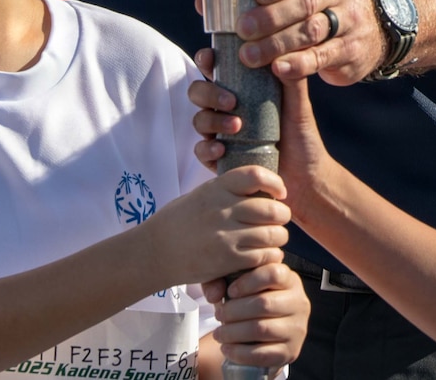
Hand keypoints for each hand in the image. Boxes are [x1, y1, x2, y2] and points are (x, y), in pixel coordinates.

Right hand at [140, 164, 290, 288]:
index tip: (280, 191)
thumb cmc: (178, 221)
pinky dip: (270, 256)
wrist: (153, 252)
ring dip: (279, 237)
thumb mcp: (202, 195)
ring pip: (273, 234)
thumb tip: (262, 191)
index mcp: (216, 188)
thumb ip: (229, 192)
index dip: (274, 182)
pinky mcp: (227, 260)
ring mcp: (225, 236)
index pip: (256, 175)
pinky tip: (266, 255)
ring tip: (274, 239)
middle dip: (282, 215)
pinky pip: (263, 256)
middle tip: (280, 219)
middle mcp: (223, 209)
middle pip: (271, 209)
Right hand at [190, 52, 337, 223]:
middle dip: (209, 93)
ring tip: (237, 126)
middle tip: (232, 101)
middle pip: (199, 92)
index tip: (211, 59)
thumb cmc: (301, 135)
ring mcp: (220, 133)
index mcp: (241, 89)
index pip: (215, 68)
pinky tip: (222, 149)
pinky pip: (201, 151)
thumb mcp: (298, 104)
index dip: (207, 60)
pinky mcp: (219, 158)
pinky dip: (207, 148)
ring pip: (199, 119)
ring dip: (212, 120)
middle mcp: (226, 109)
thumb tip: (282, 51)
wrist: (305, 176)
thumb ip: (292, 78)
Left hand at [210, 260, 309, 369]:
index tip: (230, 291)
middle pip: (264, 303)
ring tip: (219, 333)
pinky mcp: (290, 352)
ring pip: (261, 329)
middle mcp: (299, 303)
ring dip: (233, 332)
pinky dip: (239, 352)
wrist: (269, 337)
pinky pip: (262, 354)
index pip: (273, 274)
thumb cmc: (255, 304)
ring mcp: (297, 329)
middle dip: (234, 310)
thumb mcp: (248, 286)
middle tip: (218, 314)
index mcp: (291, 281)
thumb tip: (214, 293)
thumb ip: (225, 281)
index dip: (248, 282)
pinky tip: (227, 348)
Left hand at [235, 0, 387, 84]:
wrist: (371, 24)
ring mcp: (350, 20)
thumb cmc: (317, 1)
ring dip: (277, 44)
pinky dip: (299, 64)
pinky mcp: (351, 49)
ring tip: (249, 56)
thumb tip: (206, 1)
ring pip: (312, 31)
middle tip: (243, 30)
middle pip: (306, 2)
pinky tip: (278, 69)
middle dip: (271, 17)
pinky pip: (323, 56)